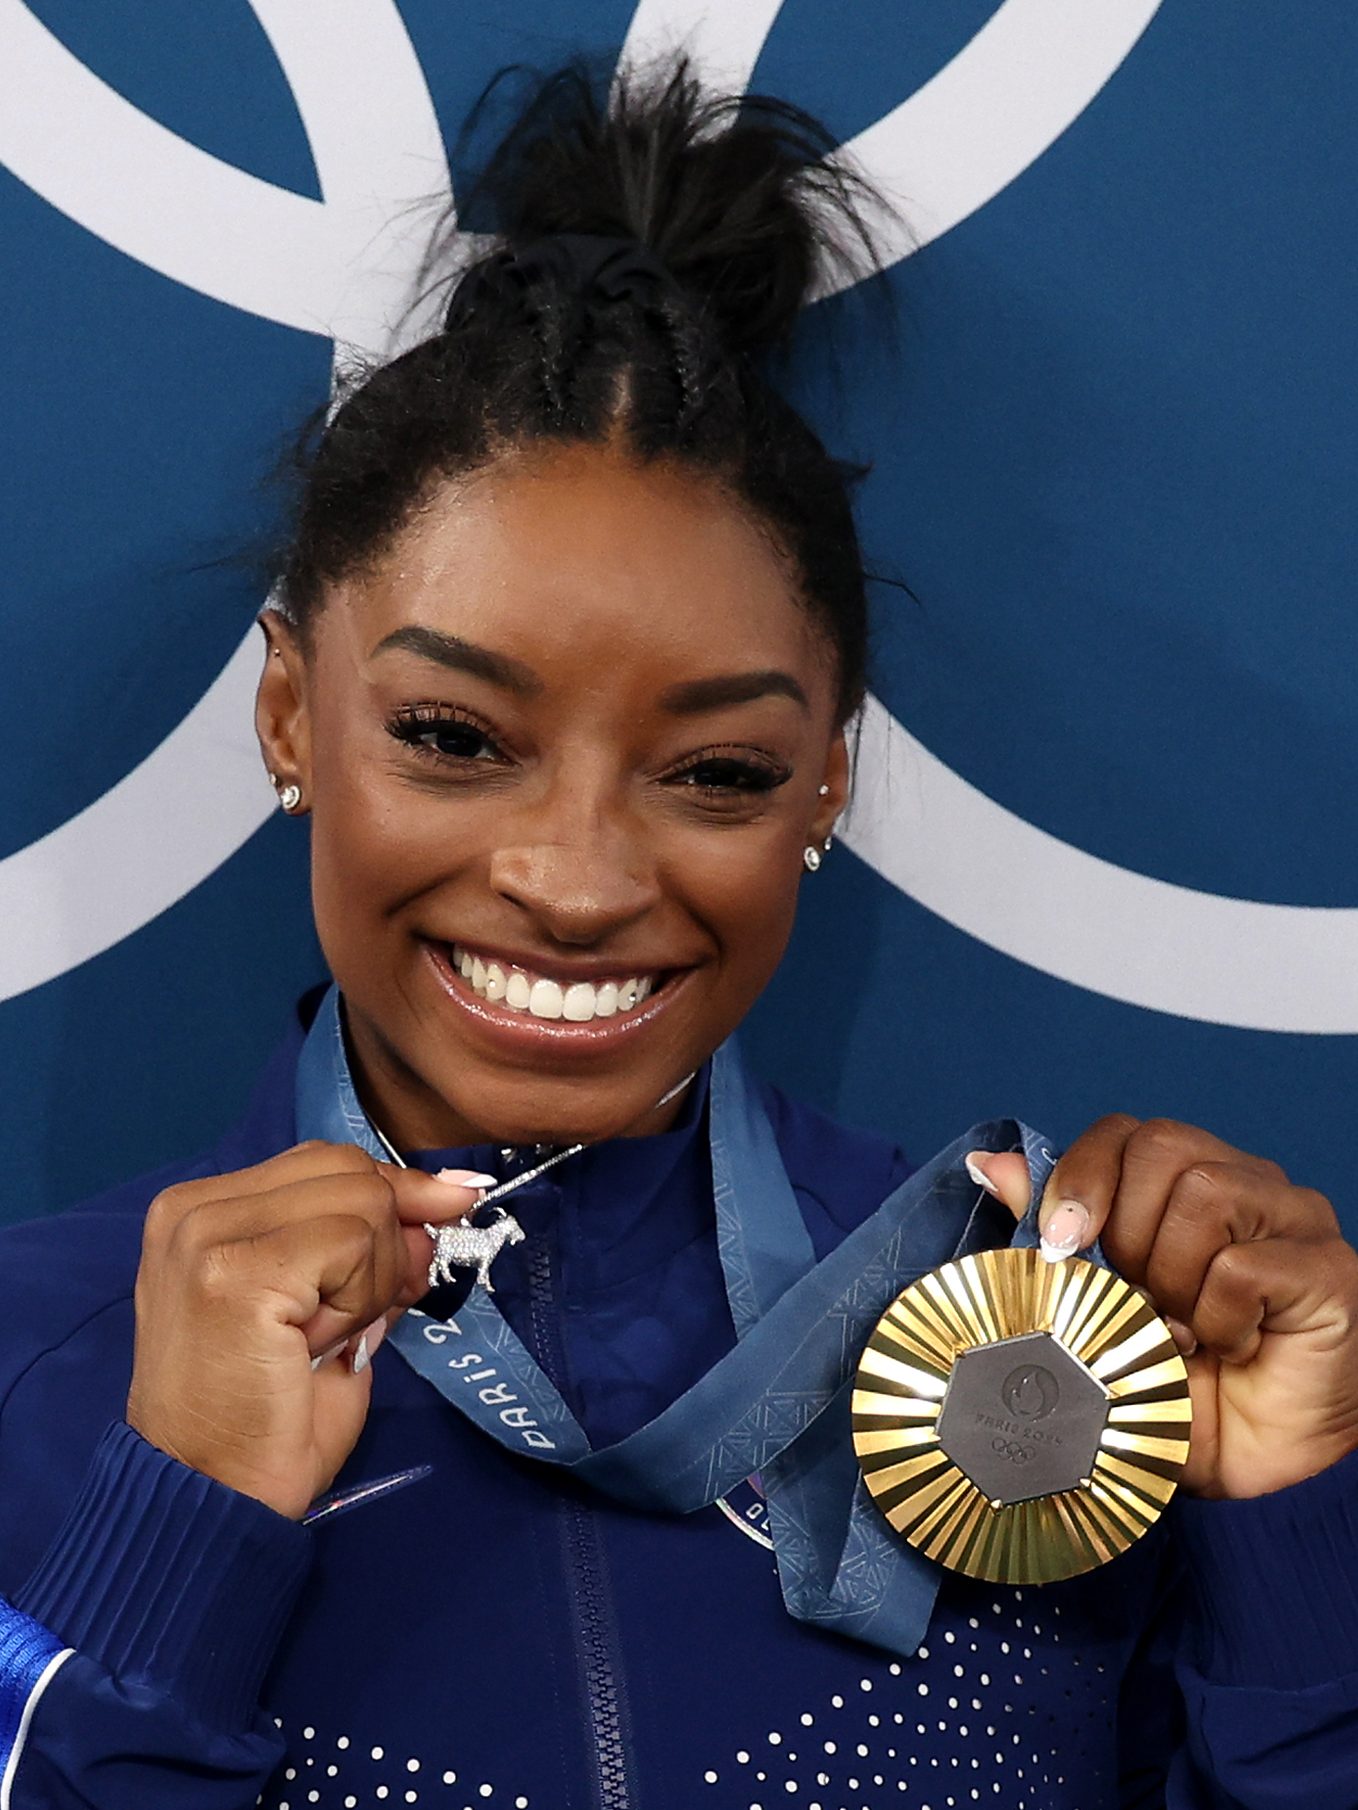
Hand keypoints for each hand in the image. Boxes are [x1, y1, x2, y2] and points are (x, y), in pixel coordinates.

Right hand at [126, 1142, 491, 1518]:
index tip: (448, 1208)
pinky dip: (359, 1296)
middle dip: (391, 1235)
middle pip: (348, 1167)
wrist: (214, 1499)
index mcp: (203, 1210)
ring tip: (325, 1337)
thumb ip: (370, 1250)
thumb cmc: (267, 1420)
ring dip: (371, 1278)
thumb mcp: (330, 1310)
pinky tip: (319, 1343)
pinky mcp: (236, 1272)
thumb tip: (442, 1202)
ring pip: (361, 1202)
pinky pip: (352, 1242)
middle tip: (372, 1309)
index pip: (325, 1160)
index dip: (395, 1190)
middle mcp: (193, 1210)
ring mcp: (208, 1235)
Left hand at [966, 1118, 1357, 1499]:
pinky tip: (1230, 1349)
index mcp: (1187, 1184)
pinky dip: (1218, 1320)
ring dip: (1173, 1279)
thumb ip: (1051, 1233)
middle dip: (1126, 1234)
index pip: (1126, 1134)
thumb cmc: (1176, 1386)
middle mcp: (1247, 1184)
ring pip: (1206, 1194)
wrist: (1253, 1471)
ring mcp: (1295, 1219)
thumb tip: (991, 1165)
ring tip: (1184, 1331)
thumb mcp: (1093, 1309)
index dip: (1081, 1177)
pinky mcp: (1328, 1268)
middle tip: (1137, 1302)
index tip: (1057, 1244)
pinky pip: (1243, 1267)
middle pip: (1162, 1148)